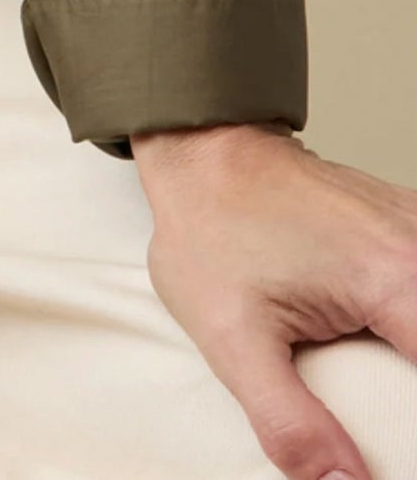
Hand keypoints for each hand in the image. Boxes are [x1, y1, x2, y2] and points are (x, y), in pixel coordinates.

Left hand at [133, 118, 416, 479]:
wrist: (201, 150)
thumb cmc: (210, 226)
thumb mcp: (231, 337)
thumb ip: (290, 422)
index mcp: (396, 278)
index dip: (416, 425)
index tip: (396, 446)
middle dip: (409, 392)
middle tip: (385, 413)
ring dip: (411, 358)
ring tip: (384, 386)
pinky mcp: (410, 229)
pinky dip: (410, 323)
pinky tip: (391, 345)